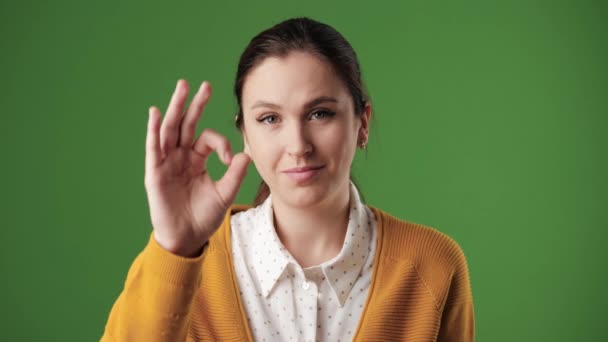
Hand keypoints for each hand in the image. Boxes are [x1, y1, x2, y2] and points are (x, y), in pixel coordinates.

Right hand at [144, 79, 249, 256]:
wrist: (187, 238)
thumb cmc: (204, 216)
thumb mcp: (225, 193)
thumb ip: (235, 174)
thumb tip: (247, 153)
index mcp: (197, 160)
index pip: (208, 139)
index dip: (220, 143)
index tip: (229, 158)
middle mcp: (181, 156)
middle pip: (187, 124)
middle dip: (194, 104)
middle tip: (203, 84)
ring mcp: (167, 163)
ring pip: (170, 129)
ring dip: (176, 108)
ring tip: (182, 86)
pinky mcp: (155, 172)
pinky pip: (153, 148)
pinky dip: (153, 130)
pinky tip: (155, 112)